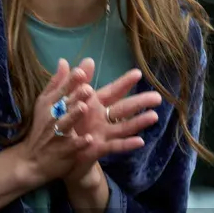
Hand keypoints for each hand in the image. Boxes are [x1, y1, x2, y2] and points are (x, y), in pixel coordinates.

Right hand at [14, 58, 99, 188]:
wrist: (31, 159)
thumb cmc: (41, 128)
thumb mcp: (45, 104)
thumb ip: (56, 83)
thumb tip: (64, 61)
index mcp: (49, 104)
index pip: (61, 90)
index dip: (70, 81)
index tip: (80, 72)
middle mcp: (52, 117)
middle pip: (65, 104)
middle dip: (75, 96)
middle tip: (87, 88)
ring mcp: (56, 134)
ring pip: (67, 123)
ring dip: (74, 115)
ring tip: (84, 108)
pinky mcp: (63, 151)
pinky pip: (72, 145)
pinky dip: (79, 142)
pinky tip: (89, 139)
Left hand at [63, 68, 160, 187]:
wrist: (55, 152)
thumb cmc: (63, 123)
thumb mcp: (65, 100)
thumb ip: (74, 81)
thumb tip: (86, 60)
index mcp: (93, 104)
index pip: (112, 91)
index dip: (124, 83)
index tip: (138, 73)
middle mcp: (102, 118)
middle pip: (124, 108)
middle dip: (140, 102)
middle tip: (158, 97)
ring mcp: (102, 133)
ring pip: (124, 127)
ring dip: (139, 122)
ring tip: (154, 116)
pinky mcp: (98, 148)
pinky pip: (115, 146)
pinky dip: (128, 144)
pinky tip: (141, 141)